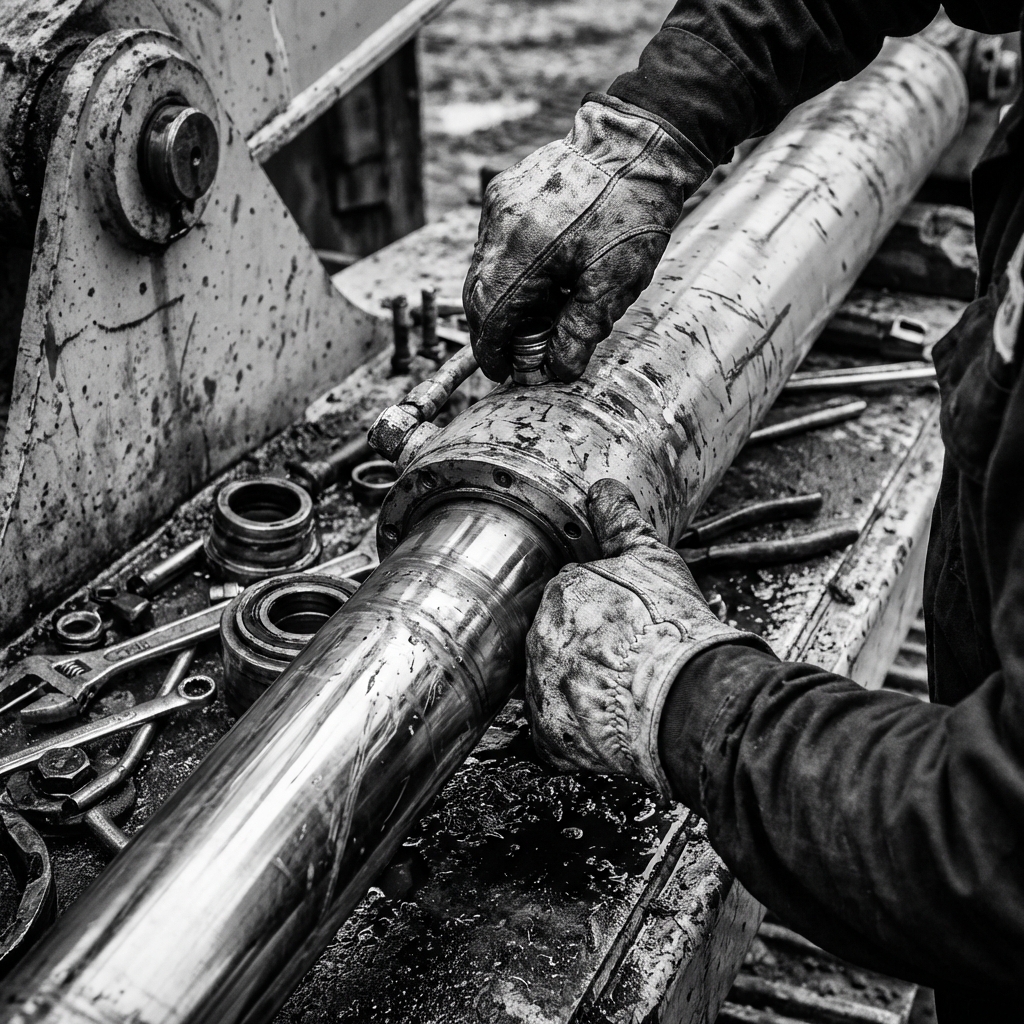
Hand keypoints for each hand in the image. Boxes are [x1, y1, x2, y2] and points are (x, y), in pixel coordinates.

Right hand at [463, 97, 710, 382]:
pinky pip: (493, 241)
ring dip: (501, 298)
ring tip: (537, 311)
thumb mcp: (614, 283)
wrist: (637, 143)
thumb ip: (581, 332)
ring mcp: (498, 205)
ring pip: (482, 268)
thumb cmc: (632, 214)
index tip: (501, 371)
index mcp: (522, 252)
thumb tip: (557, 371)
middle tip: (515, 352)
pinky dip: (507, 267)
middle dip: (492, 330)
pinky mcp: (504, 191)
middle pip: (478, 294)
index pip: (489, 317)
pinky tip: (541, 272)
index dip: (492, 351)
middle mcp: (499, 226)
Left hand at [525, 479, 771, 797]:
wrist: (686, 697)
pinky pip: (553, 735)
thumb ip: (621, 522)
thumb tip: (603, 488)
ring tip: (623, 696)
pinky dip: (577, 734)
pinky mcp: (549, 736)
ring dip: (580, 691)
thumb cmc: (673, 626)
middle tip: (629, 663)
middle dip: (588, 650)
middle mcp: (540, 637)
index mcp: (560, 592)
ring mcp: (541, 688)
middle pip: (558, 640)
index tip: (628, 627)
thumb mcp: (653, 560)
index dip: (603, 614)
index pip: (571, 598)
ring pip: (553, 685)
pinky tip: (609, 729)